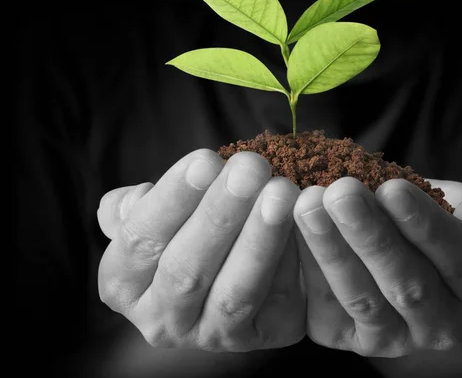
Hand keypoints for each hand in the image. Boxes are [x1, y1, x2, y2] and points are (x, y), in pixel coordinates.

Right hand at [97, 150, 304, 350]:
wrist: (233, 257)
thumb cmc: (190, 224)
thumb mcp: (156, 213)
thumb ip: (137, 208)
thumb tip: (130, 201)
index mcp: (124, 284)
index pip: (140, 241)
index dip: (173, 199)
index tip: (206, 159)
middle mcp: (160, 320)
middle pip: (186, 269)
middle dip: (220, 215)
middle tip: (250, 168)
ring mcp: (212, 336)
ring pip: (234, 293)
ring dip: (260, 239)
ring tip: (281, 192)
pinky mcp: (262, 336)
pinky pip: (278, 301)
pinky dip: (292, 258)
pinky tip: (303, 220)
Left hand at [293, 177, 461, 357]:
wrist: (388, 228)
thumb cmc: (426, 212)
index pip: (459, 259)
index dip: (426, 225)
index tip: (393, 189)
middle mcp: (442, 325)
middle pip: (408, 284)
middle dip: (371, 235)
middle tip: (340, 192)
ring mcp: (394, 338)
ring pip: (363, 297)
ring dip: (332, 249)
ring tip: (309, 205)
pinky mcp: (349, 337)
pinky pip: (326, 308)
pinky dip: (309, 268)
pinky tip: (291, 231)